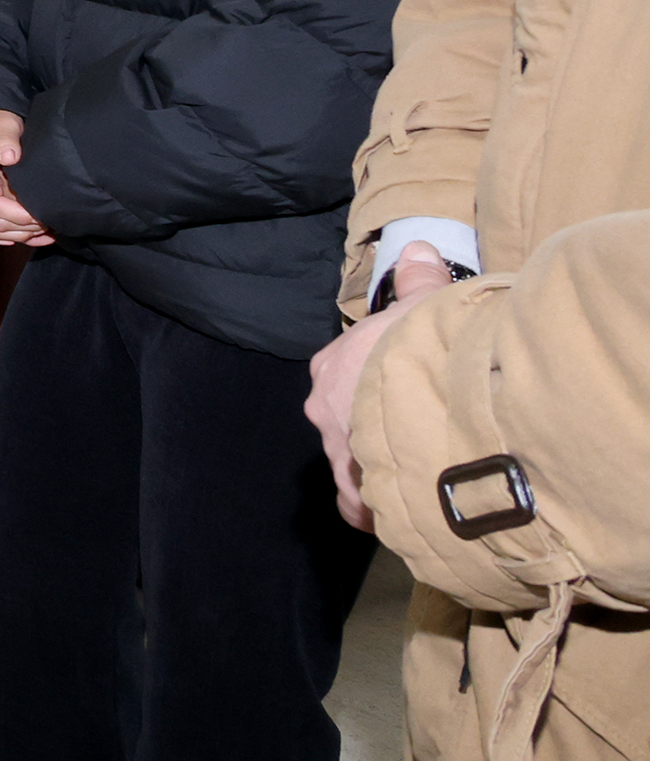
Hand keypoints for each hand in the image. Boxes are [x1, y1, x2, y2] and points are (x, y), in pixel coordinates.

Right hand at [0, 109, 50, 247]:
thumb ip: (6, 137)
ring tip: (42, 233)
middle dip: (21, 229)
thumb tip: (11, 156)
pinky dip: (1, 237)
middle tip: (47, 222)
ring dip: (14, 236)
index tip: (40, 214)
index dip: (17, 215)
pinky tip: (24, 237)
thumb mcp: (2, 123)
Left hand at [307, 242, 456, 531]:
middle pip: (350, 421)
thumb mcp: (426, 306)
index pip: (346, 374)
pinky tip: (412, 506)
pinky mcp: (360, 497)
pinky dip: (385, 511)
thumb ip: (418, 281)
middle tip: (424, 429)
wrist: (435, 403)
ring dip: (386, 468)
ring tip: (427, 469)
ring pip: (359, 466)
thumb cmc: (428, 347)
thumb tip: (413, 249)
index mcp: (332, 366)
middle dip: (379, 426)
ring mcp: (340, 457)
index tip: (409, 386)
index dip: (378, 380)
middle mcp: (325, 412)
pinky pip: (365, 509)